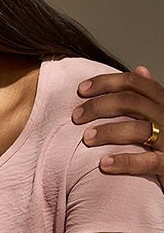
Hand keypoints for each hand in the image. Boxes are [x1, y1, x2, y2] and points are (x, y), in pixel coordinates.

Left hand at [73, 66, 163, 186]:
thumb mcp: (159, 115)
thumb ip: (148, 97)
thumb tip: (140, 69)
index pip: (134, 82)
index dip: (105, 82)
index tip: (81, 89)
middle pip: (132, 102)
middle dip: (99, 106)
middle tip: (76, 116)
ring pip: (138, 129)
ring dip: (107, 132)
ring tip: (86, 139)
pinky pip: (148, 161)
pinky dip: (124, 161)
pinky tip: (103, 163)